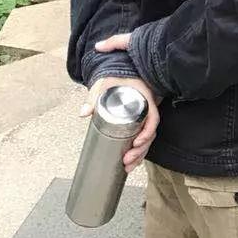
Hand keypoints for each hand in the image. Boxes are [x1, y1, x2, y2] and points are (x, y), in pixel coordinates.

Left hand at [85, 34, 160, 172]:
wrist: (118, 71)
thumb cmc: (114, 76)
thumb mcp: (104, 84)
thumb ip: (93, 97)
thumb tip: (84, 113)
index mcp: (144, 97)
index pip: (153, 117)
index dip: (147, 132)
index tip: (136, 143)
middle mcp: (148, 107)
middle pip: (151, 132)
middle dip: (141, 150)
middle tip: (127, 160)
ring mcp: (144, 115)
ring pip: (148, 138)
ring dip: (140, 154)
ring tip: (127, 166)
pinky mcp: (139, 121)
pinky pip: (143, 137)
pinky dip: (138, 151)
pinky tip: (130, 162)